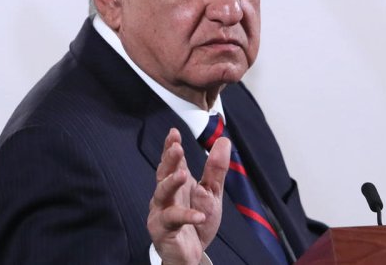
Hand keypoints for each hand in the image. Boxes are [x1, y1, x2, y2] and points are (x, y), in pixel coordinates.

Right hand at [148, 127, 230, 264]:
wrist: (193, 255)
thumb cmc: (198, 222)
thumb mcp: (212, 193)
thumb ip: (215, 169)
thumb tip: (224, 140)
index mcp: (178, 184)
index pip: (173, 162)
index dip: (171, 147)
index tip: (174, 133)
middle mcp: (166, 196)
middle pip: (164, 173)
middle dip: (169, 160)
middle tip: (176, 148)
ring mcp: (161, 212)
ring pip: (161, 194)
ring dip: (171, 183)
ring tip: (182, 175)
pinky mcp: (163, 230)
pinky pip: (173, 221)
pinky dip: (186, 217)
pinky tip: (199, 215)